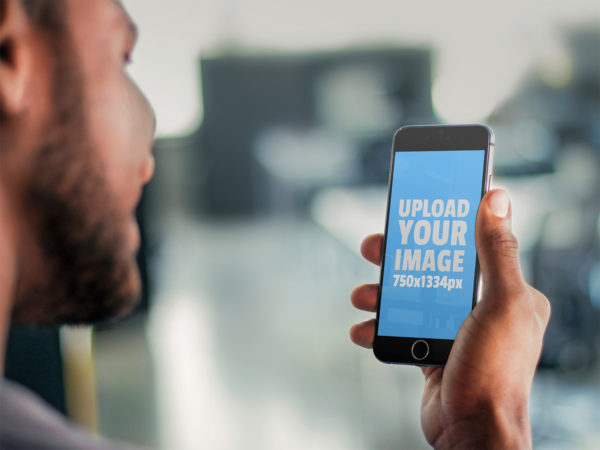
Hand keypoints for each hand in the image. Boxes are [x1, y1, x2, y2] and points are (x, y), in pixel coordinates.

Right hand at [349, 189, 549, 448]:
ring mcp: (454, 329)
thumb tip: (496, 197)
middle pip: (431, 268)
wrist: (472, 433)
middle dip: (398, 259)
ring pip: (410, 297)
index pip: (471, 245)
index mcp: (506, 291)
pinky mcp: (432, 350)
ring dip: (381, 294)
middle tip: (373, 247)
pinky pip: (400, 328)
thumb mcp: (500, 303)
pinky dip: (378, 328)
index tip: (415, 208)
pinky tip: (363, 330)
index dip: (442, 225)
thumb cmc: (494, 372)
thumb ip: (496, 251)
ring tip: (362, 296)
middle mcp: (480, 307)